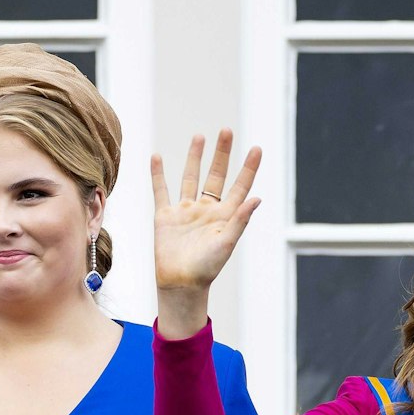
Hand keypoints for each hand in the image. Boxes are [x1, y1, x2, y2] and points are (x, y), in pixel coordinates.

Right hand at [150, 129, 262, 291]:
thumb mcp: (227, 244)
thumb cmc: (206, 268)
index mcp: (225, 215)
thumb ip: (240, 220)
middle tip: (226, 131)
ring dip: (194, 157)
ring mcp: (185, 211)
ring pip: (190, 177)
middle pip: (216, 175)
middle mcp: (207, 209)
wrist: (179, 283)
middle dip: (222, 154)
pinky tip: (157, 157)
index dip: (248, 168)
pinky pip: (161, 190)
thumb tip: (256, 198)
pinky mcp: (165, 216)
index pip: (240, 185)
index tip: (256, 148)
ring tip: (200, 137)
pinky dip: (158, 174)